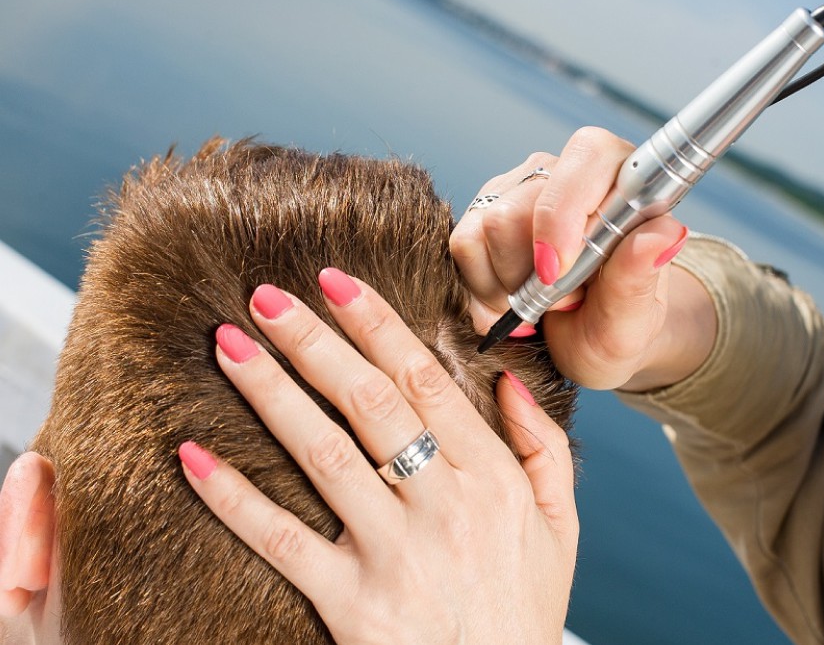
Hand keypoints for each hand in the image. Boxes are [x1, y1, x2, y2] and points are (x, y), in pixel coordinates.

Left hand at [178, 272, 577, 643]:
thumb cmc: (525, 608)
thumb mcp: (562, 527)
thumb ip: (546, 448)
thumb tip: (508, 379)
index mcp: (492, 478)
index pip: (426, 381)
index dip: (376, 325)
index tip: (337, 283)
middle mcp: (442, 506)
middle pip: (368, 403)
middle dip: (314, 341)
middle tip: (267, 295)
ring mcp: (393, 554)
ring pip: (323, 454)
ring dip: (271, 394)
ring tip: (228, 344)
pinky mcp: (350, 602)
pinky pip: (282, 541)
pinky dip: (234, 497)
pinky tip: (194, 455)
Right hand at [451, 127, 715, 391]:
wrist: (592, 339)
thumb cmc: (620, 323)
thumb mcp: (635, 319)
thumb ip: (641, 277)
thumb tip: (663, 233)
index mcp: (624, 176)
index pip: (586, 158)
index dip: (561, 216)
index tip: (554, 276)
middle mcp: (568, 170)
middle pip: (518, 208)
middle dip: (531, 274)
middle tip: (562, 302)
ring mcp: (520, 186)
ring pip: (485, 227)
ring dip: (506, 284)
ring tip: (538, 303)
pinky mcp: (484, 210)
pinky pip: (463, 244)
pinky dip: (481, 286)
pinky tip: (509, 299)